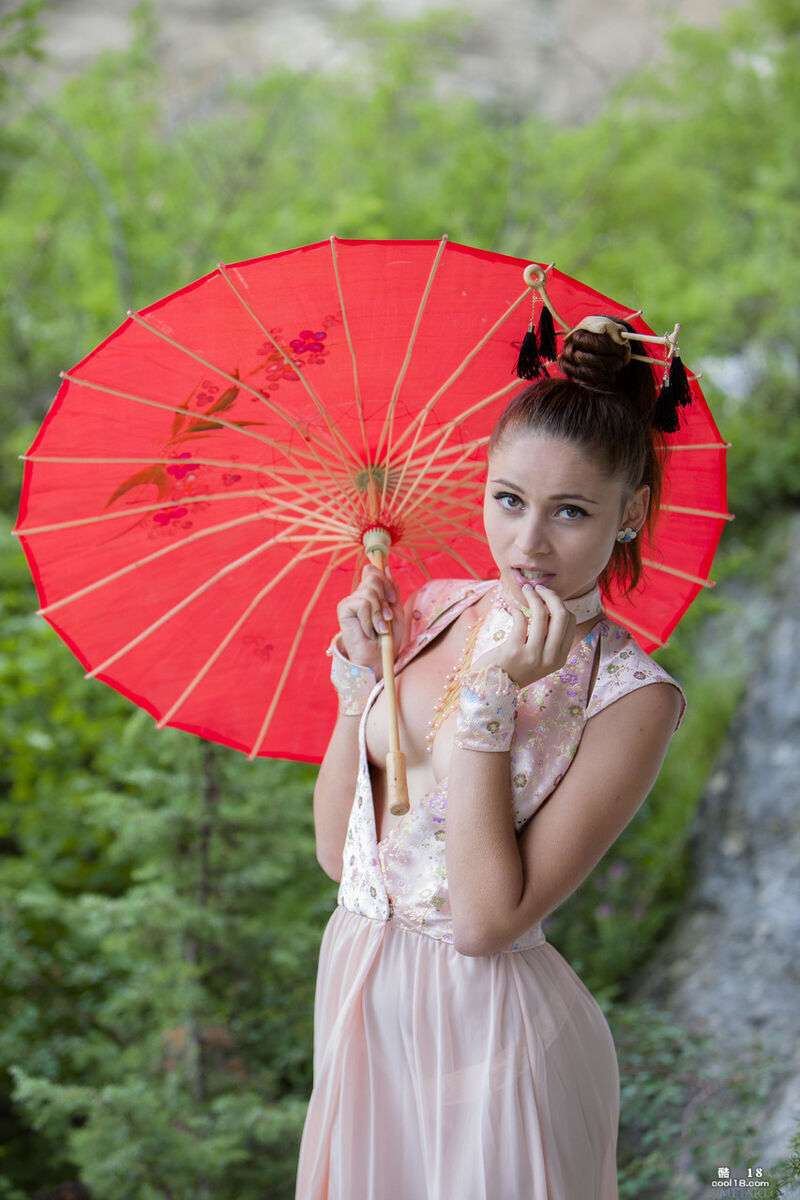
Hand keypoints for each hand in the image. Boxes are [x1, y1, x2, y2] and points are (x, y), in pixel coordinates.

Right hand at [336, 562, 407, 676]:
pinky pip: (363, 603)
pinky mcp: (344, 609)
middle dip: (385, 599)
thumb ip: (391, 589)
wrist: (378, 657)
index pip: (374, 571)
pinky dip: (370, 619)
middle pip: (374, 578)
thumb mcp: (396, 610)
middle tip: (387, 617)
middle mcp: (359, 595)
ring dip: (379, 613)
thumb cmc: (388, 638)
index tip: (392, 600)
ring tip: (379, 628)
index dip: (386, 581)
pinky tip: (369, 631)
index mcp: (371, 594)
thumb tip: (386, 568)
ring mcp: (351, 601)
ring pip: (370, 592)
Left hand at [471, 564, 576, 688]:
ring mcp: (533, 656)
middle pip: (561, 615)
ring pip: (542, 614)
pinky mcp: (514, 651)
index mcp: (560, 658)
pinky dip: (516, 610)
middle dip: (550, 595)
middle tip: (538, 587)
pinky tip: (511, 608)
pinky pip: (521, 620)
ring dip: (533, 596)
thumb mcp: (539, 657)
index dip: (560, 604)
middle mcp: (550, 658)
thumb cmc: (514, 668)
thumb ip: (548, 638)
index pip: (570, 623)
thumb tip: (550, 604)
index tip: (548, 596)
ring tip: (526, 590)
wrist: (492, 689)